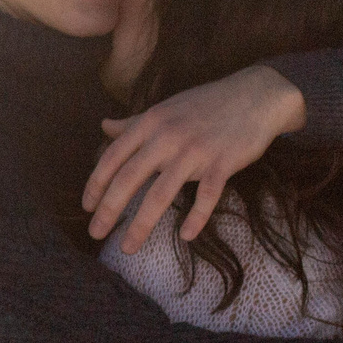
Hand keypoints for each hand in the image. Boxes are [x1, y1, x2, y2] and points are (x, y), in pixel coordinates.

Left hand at [84, 66, 306, 253]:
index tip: (86, 207)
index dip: (96, 183)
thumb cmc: (205, 104)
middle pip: (130, 178)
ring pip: (162, 193)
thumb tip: (104, 126)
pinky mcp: (223, 162)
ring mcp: (196, 150)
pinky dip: (196, 217)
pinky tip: (186, 236)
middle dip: (109, 209)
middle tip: (95, 233)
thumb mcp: (165, 109)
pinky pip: (206, 195)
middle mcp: (168, 136)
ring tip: (128, 247)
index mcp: (151, 123)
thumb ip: (133, 122)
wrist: (255, 95)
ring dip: (142, 224)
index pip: (113, 156)